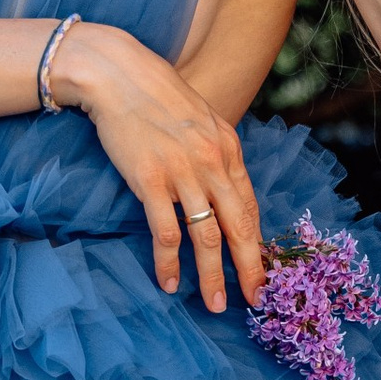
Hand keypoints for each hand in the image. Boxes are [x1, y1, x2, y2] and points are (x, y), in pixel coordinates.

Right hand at [45, 18, 265, 311]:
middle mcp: (212, 163)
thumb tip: (222, 189)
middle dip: (249, 268)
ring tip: (215, 304)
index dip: (258, 242)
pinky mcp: (150, 181)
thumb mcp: (201, 121)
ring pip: (207, 236)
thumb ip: (215, 154)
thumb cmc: (156, 97)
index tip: (262, 270)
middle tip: (254, 299)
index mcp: (228, 149)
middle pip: (239, 227)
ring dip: (212, 276)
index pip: (250, 206)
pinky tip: (170, 282)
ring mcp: (183, 173)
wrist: (118, 75)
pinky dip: (169, 262)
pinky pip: (166, 232)